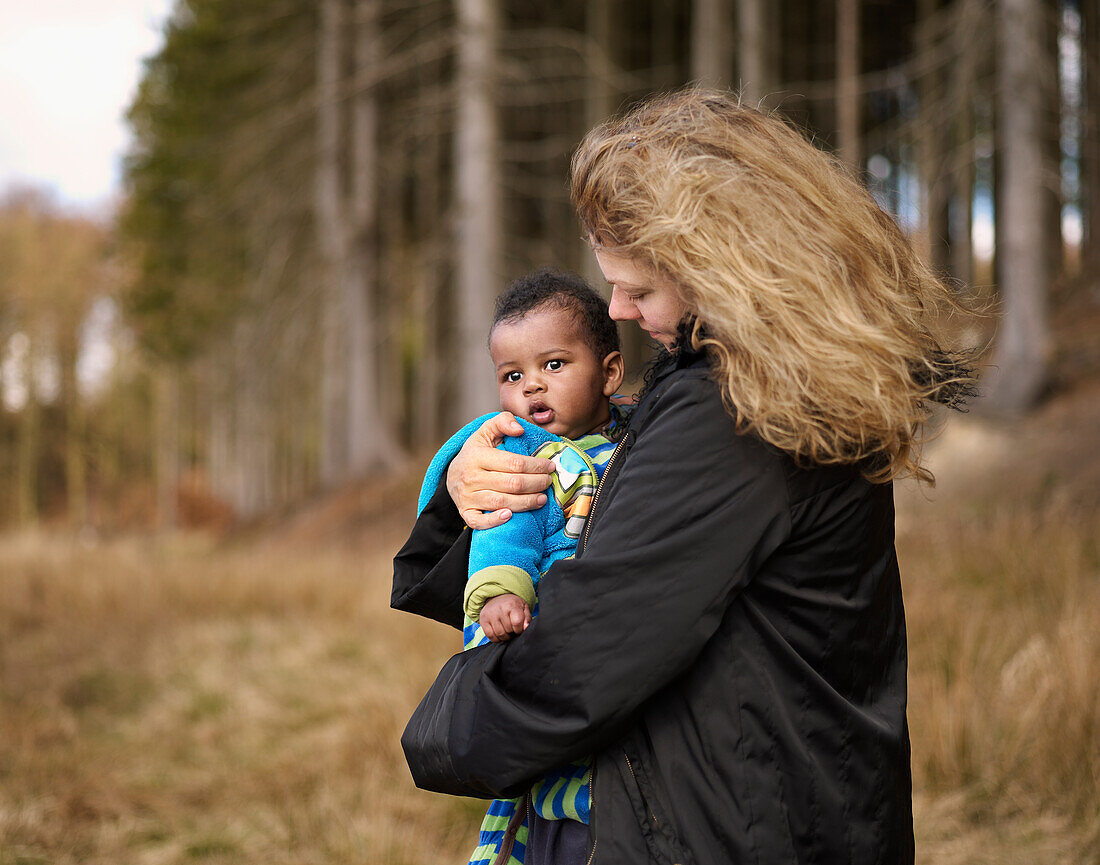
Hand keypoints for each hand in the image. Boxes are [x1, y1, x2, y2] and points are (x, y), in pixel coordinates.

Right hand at [446, 412, 552, 529]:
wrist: (452, 474)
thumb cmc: (476, 452)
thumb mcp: (486, 431)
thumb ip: (503, 421)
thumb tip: (520, 429)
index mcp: (477, 456)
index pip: (514, 463)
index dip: (536, 466)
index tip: (550, 466)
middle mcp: (471, 477)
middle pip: (512, 484)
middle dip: (536, 484)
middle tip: (548, 482)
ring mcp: (467, 497)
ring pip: (502, 503)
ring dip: (526, 502)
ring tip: (542, 498)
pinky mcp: (466, 513)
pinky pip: (479, 522)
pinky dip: (495, 521)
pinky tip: (511, 516)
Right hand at [479, 594, 531, 641]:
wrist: (497, 597)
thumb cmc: (512, 604)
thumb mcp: (523, 607)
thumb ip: (527, 619)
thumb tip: (526, 628)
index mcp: (511, 605)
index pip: (517, 622)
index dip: (519, 629)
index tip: (519, 629)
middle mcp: (500, 609)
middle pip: (508, 630)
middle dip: (512, 633)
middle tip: (512, 629)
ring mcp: (490, 615)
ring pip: (499, 634)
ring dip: (505, 637)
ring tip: (507, 631)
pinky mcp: (483, 620)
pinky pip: (490, 636)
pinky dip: (496, 639)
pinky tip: (499, 634)